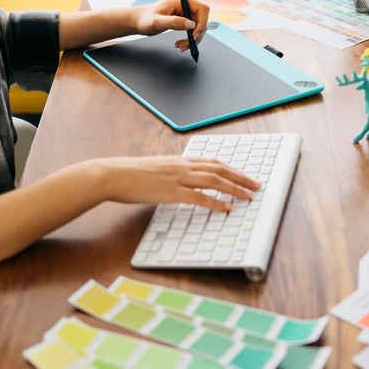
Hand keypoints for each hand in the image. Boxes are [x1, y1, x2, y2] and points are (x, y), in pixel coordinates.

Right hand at [93, 155, 259, 211]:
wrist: (112, 174)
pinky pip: (200, 198)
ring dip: (235, 188)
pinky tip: (227, 208)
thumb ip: (169, 174)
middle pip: (219, 169)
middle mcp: (182, 166)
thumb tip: (178, 182)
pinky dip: (216, 203)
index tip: (243, 174)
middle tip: (256, 185)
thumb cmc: (128, 174)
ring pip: (214, 180)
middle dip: (241, 177)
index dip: (231, 168)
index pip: (212, 161)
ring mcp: (177, 178)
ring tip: (249, 196)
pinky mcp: (171, 192)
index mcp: (178, 160)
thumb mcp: (154, 170)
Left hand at [131, 0, 209, 51]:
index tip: (194, 35)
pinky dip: (189, 39)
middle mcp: (186, 5)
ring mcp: (185, 12)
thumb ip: (174, 22)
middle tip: (186, 45)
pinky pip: (193, 30)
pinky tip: (180, 44)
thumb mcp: (157, 22)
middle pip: (202, 20)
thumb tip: (191, 25)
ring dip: (193, 39)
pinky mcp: (184, 19)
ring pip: (199, 27)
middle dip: (197, 34)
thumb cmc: (145, 19)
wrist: (138, 21)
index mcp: (181, 1)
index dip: (202, 23)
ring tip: (181, 46)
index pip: (202, 9)